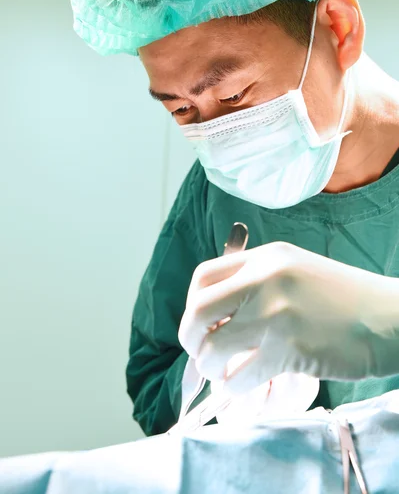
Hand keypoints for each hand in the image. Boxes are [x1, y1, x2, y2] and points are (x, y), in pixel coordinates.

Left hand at [179, 242, 398, 394]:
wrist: (391, 317)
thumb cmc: (345, 300)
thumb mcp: (296, 272)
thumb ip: (257, 284)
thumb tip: (215, 318)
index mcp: (265, 258)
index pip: (203, 277)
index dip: (193, 304)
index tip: (202, 324)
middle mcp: (265, 279)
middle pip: (198, 310)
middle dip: (190, 337)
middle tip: (202, 353)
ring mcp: (276, 313)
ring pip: (213, 347)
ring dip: (211, 368)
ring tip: (225, 373)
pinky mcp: (289, 348)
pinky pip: (240, 376)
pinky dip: (234, 387)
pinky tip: (246, 384)